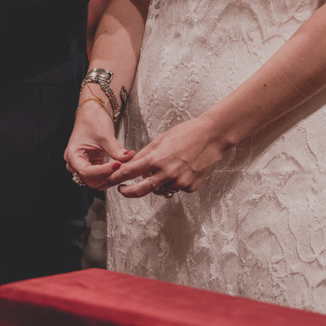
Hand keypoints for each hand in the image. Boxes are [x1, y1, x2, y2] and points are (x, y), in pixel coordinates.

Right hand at [64, 98, 133, 188]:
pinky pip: (101, 177)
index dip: (103, 171)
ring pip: (96, 182)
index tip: (118, 165)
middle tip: (123, 168)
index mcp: (73, 155)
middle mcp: (75, 163)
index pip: (87, 172)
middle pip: (90, 180)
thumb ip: (116, 150)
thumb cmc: (93, 120)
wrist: (93, 113)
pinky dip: (111, 175)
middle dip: (107, 176)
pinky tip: (121, 168)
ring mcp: (83, 165)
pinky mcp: (92, 166)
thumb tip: (128, 158)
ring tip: (123, 168)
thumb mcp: (105, 136)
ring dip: (110, 178)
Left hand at [102, 113, 228, 197]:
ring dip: (159, 182)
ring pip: (161, 189)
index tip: (112, 180)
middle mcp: (166, 174)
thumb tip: (132, 164)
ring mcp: (179, 182)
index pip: (129, 172)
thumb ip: (145, 154)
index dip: (117, 177)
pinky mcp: (191, 187)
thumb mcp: (161, 139)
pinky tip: (184, 168)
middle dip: (128, 192)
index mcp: (156, 160)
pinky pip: (177, 188)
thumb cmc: (187, 133)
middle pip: (140, 190)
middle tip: (123, 190)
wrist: (213, 136)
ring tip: (169, 166)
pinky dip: (176, 181)